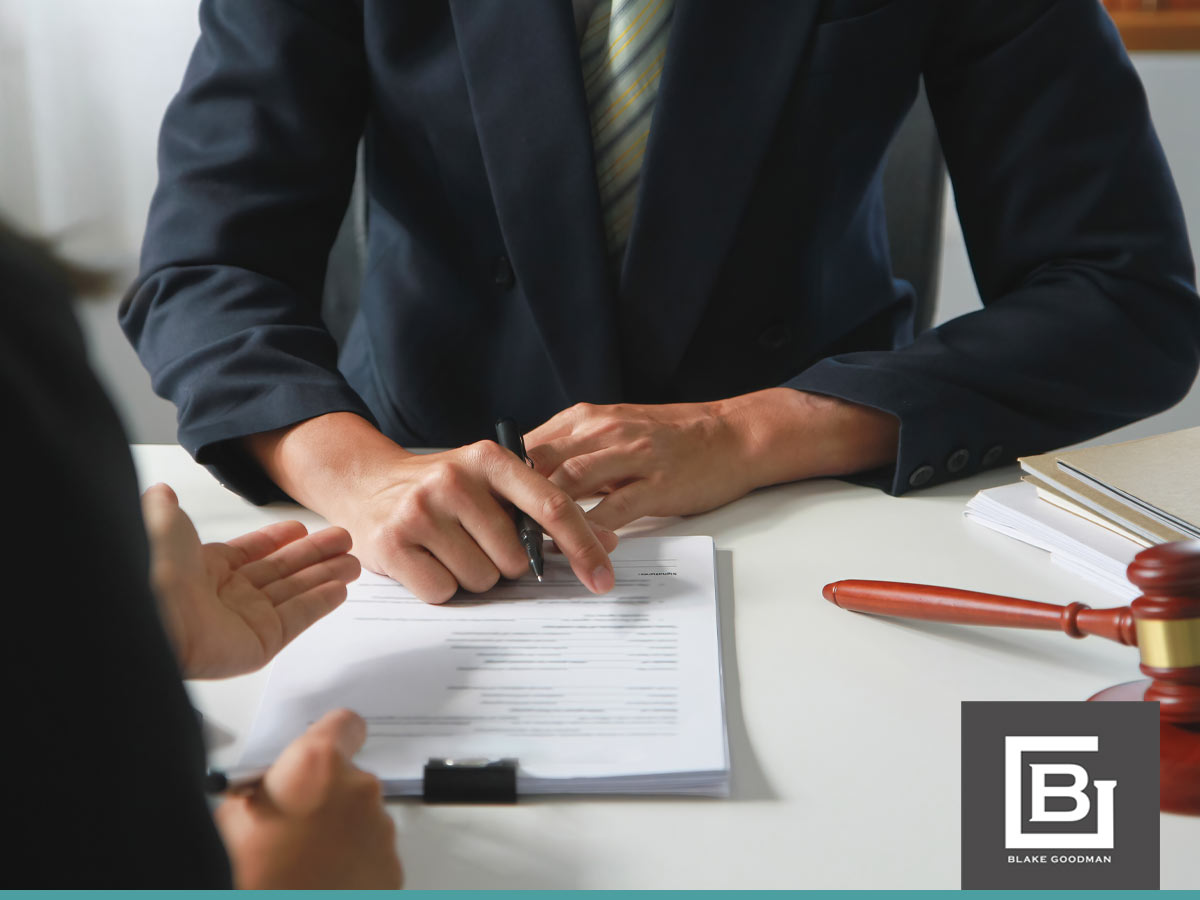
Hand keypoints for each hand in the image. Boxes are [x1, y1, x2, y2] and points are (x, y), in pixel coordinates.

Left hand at [141, 483, 360, 678]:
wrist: (149, 614)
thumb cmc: (153, 568)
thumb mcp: (158, 520)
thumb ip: (166, 505)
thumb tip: (162, 492)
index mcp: (204, 567)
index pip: (252, 553)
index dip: (278, 540)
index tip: (301, 529)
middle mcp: (226, 595)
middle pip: (282, 572)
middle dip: (315, 556)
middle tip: (343, 541)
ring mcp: (244, 620)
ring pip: (296, 593)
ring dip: (326, 577)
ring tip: (353, 563)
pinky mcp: (260, 643)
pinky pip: (297, 618)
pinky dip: (320, 603)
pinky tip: (340, 588)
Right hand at [214, 709, 402, 888]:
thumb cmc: (244, 876)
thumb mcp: (232, 819)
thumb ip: (268, 787)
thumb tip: (279, 785)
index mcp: (316, 767)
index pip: (346, 724)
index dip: (334, 736)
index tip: (328, 748)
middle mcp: (358, 790)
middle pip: (352, 778)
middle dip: (329, 797)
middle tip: (296, 829)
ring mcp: (379, 831)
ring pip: (364, 819)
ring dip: (342, 833)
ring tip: (305, 865)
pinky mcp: (391, 869)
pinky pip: (373, 854)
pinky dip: (354, 866)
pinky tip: (324, 883)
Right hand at [245, 413, 618, 604]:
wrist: (367, 484)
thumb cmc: (444, 490)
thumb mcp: (494, 485)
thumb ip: (546, 510)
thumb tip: (608, 540)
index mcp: (491, 459)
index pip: (552, 507)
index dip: (583, 547)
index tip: (604, 579)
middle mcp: (455, 479)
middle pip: (515, 560)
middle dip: (503, 564)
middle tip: (475, 543)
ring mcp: (420, 510)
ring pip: (481, 580)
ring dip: (471, 576)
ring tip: (447, 549)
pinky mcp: (391, 542)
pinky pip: (443, 592)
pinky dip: (439, 586)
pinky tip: (424, 560)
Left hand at [525, 389, 899, 529]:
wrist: (733, 433)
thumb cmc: (672, 437)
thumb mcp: (613, 430)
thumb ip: (573, 450)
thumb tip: (527, 481)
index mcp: (585, 419)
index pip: (525, 447)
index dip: (500, 482)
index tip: (483, 512)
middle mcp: (601, 432)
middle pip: (537, 466)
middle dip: (510, 503)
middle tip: (490, 539)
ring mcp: (629, 456)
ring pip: (567, 487)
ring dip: (541, 521)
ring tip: (522, 552)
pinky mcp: (655, 484)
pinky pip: (611, 511)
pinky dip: (587, 534)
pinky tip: (574, 554)